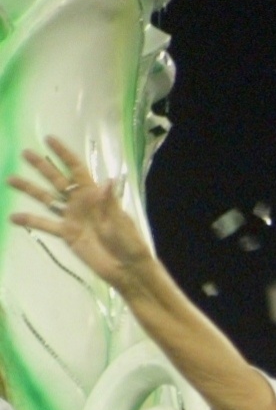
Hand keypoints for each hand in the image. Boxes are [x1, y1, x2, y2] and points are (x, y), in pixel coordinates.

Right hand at [8, 137, 154, 285]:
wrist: (127, 269)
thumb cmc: (130, 243)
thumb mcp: (122, 222)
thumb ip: (110, 203)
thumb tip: (107, 181)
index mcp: (95, 195)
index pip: (77, 170)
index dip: (64, 154)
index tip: (49, 139)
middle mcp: (80, 203)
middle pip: (57, 180)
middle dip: (42, 166)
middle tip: (24, 152)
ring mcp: (72, 218)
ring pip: (47, 199)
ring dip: (29, 189)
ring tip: (10, 179)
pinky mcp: (67, 234)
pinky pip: (46, 225)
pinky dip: (30, 221)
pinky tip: (12, 217)